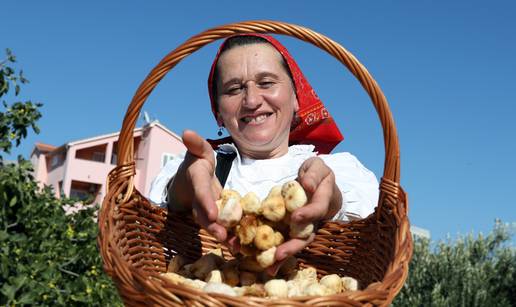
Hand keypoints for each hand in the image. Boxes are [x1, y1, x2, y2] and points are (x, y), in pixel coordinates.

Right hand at [167, 129, 226, 241]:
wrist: (190, 181)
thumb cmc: (197, 162)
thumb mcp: (198, 151)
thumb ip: (196, 144)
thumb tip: (186, 132)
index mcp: (196, 180)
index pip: (201, 192)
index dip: (205, 202)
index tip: (212, 214)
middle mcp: (199, 199)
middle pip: (204, 214)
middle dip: (213, 226)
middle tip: (224, 236)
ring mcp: (205, 210)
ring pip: (213, 225)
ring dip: (224, 236)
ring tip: (236, 246)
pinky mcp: (215, 217)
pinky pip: (221, 227)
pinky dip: (230, 237)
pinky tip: (242, 247)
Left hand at [267, 157, 341, 274]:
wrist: (316, 183)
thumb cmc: (316, 174)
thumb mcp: (317, 166)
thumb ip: (313, 174)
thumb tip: (307, 185)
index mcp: (322, 201)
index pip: (316, 209)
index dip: (308, 214)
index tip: (296, 217)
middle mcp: (314, 219)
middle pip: (307, 236)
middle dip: (293, 246)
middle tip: (279, 254)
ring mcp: (303, 227)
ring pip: (296, 244)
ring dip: (284, 255)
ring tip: (270, 267)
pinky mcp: (291, 229)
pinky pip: (285, 241)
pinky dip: (276, 253)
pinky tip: (264, 264)